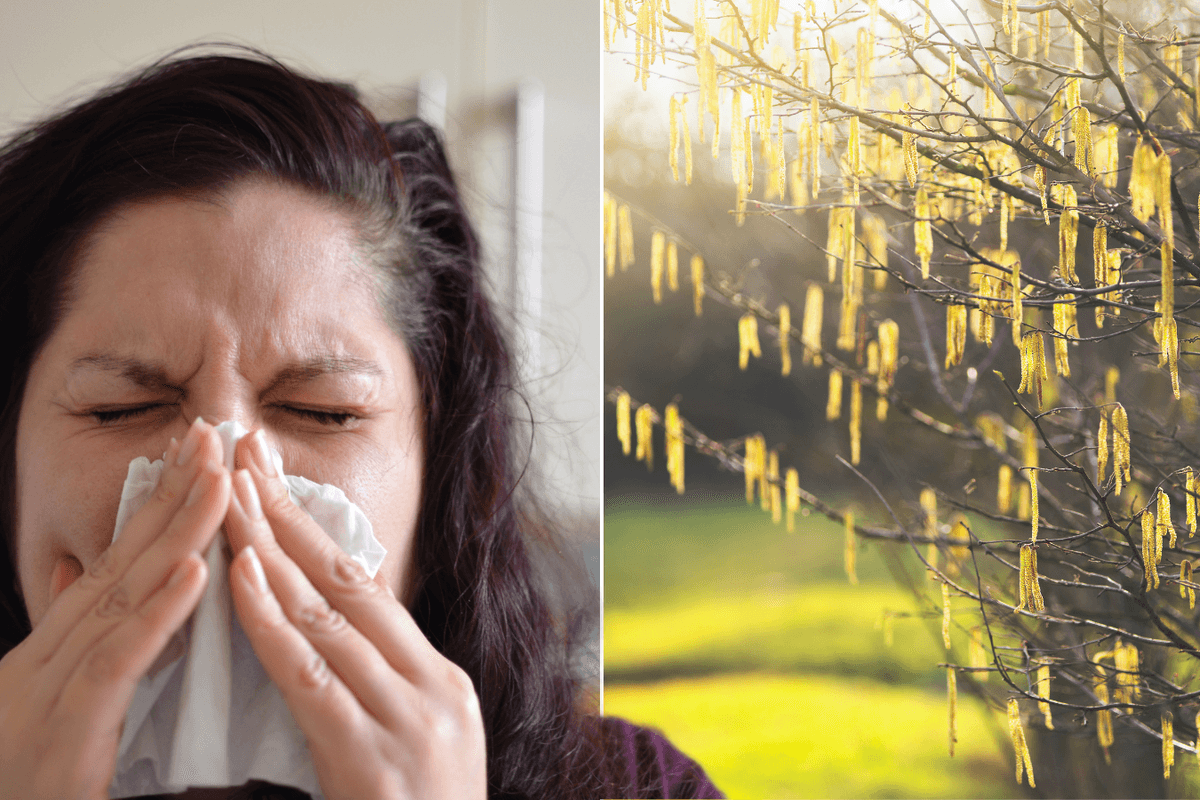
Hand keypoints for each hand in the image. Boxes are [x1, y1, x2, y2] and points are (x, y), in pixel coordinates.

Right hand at [0, 418, 229, 799]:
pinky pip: (114, 665)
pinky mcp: (63, 735)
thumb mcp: (47, 708)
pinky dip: (154, 616)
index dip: (156, 506)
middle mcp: (47, 661)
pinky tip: (192, 573)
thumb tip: (70, 571)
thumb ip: (69, 642)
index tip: (197, 454)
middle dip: (170, 497)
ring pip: (120, 599)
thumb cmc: (24, 789)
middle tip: (212, 434)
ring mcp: (49, 694)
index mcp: (53, 656)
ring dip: (173, 535)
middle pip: (120, 564)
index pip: (114, 565)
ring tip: (216, 481)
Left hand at [224, 430, 485, 799]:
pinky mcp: (375, 761)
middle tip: (244, 452)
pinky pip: (311, 679)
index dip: (314, 529)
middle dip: (289, 513)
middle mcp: (434, 687)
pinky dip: (271, 623)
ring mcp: (411, 721)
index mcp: (441, 680)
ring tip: (228, 494)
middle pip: (349, 582)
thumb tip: (318, 631)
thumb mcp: (412, 747)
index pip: (368, 588)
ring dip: (270, 549)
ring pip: (328, 617)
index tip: (271, 478)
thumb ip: (375, 690)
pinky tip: (241, 577)